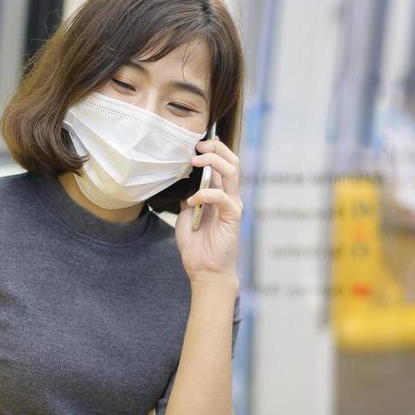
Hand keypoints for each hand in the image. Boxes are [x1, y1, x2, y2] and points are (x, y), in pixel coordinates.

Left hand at [176, 136, 241, 279]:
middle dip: (215, 149)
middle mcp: (229, 196)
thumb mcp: (186, 214)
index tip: (194, 145)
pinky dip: (205, 194)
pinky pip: (222, 197)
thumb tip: (182, 181)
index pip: (223, 162)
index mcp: (219, 193)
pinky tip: (192, 201)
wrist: (204, 269)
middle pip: (232, 161)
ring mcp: (232, 205)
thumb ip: (188, 196)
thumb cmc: (197, 244)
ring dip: (213, 162)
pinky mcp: (232, 217)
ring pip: (231, 172)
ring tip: (195, 163)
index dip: (212, 149)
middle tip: (197, 147)